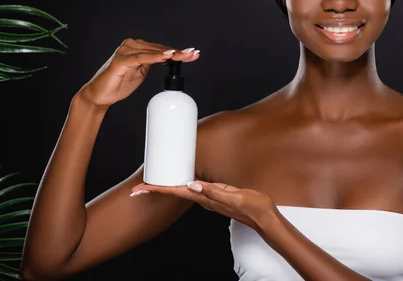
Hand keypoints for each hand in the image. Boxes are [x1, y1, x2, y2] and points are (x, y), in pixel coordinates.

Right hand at [77, 38, 199, 107]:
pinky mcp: (121, 60)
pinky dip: (155, 57)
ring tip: (184, 55)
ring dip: (170, 54)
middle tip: (194, 54)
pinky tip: (166, 57)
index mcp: (138, 48)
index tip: (193, 54)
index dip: (178, 52)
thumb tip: (168, 59)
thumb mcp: (141, 72)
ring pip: (153, 52)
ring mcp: (126, 51)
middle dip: (179, 53)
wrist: (101, 95)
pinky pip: (141, 58)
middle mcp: (132, 45)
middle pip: (160, 49)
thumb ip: (151, 63)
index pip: (162, 49)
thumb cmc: (119, 83)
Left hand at [130, 181, 277, 232]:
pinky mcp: (215, 196)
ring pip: (182, 193)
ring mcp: (209, 199)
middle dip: (156, 190)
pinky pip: (193, 191)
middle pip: (174, 193)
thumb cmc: (253, 207)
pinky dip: (182, 188)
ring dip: (167, 189)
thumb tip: (193, 186)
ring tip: (153, 184)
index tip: (140, 189)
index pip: (176, 192)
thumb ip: (215, 191)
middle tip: (137, 188)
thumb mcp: (235, 196)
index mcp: (205, 198)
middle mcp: (204, 200)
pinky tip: (181, 184)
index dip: (157, 189)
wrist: (265, 218)